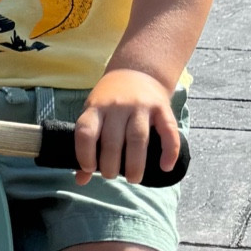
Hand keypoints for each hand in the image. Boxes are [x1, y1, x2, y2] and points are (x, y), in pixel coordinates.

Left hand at [73, 68, 178, 183]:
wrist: (137, 71)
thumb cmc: (110, 100)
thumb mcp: (94, 114)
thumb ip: (88, 145)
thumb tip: (80, 180)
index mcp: (96, 108)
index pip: (86, 132)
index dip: (85, 154)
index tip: (89, 169)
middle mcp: (118, 106)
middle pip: (113, 140)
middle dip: (111, 166)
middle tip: (111, 176)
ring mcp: (141, 106)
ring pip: (138, 138)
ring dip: (135, 164)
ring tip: (133, 179)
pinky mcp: (162, 108)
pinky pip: (168, 131)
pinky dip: (169, 151)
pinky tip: (165, 167)